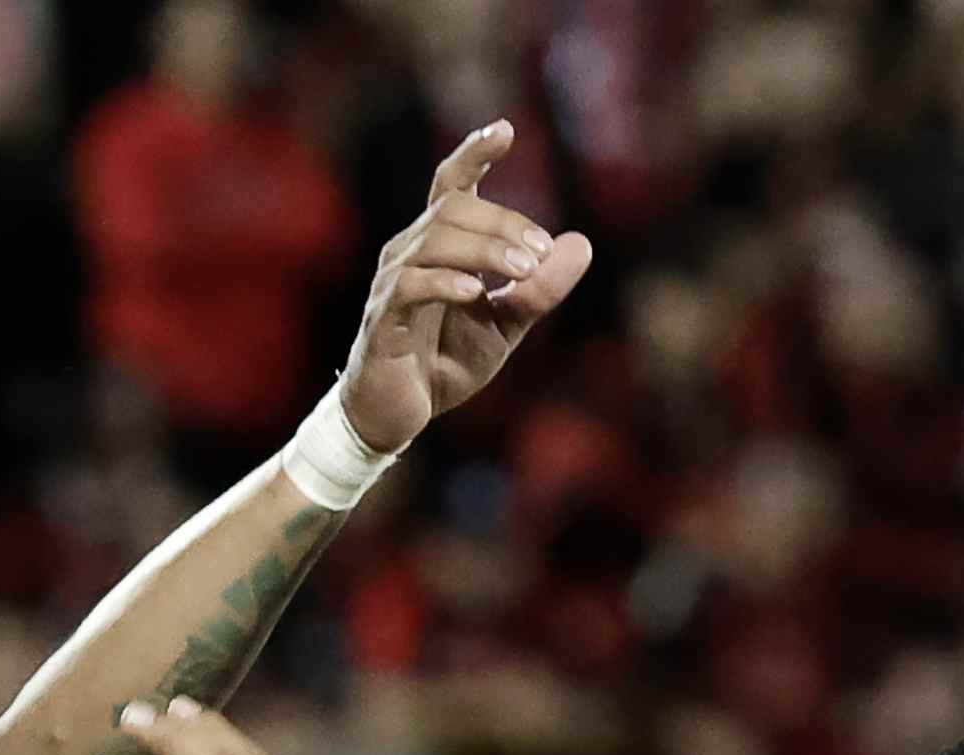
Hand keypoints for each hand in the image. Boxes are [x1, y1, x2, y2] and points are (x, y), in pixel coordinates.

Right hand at [337, 123, 595, 454]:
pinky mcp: (382, 319)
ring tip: (523, 272)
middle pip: (454, 207)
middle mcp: (407, 252)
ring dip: (486, 250)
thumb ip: (540, 289)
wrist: (396, 416)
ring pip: (436, 239)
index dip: (475, 153)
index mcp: (436, 246)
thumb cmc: (443, 364)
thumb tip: (581, 244)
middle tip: (540, 255)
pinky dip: (446, 283)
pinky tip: (476, 294)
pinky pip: (410, 286)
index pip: (451, 184)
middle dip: (504, 223)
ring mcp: (391, 283)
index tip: (507, 129)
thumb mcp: (506, 326)